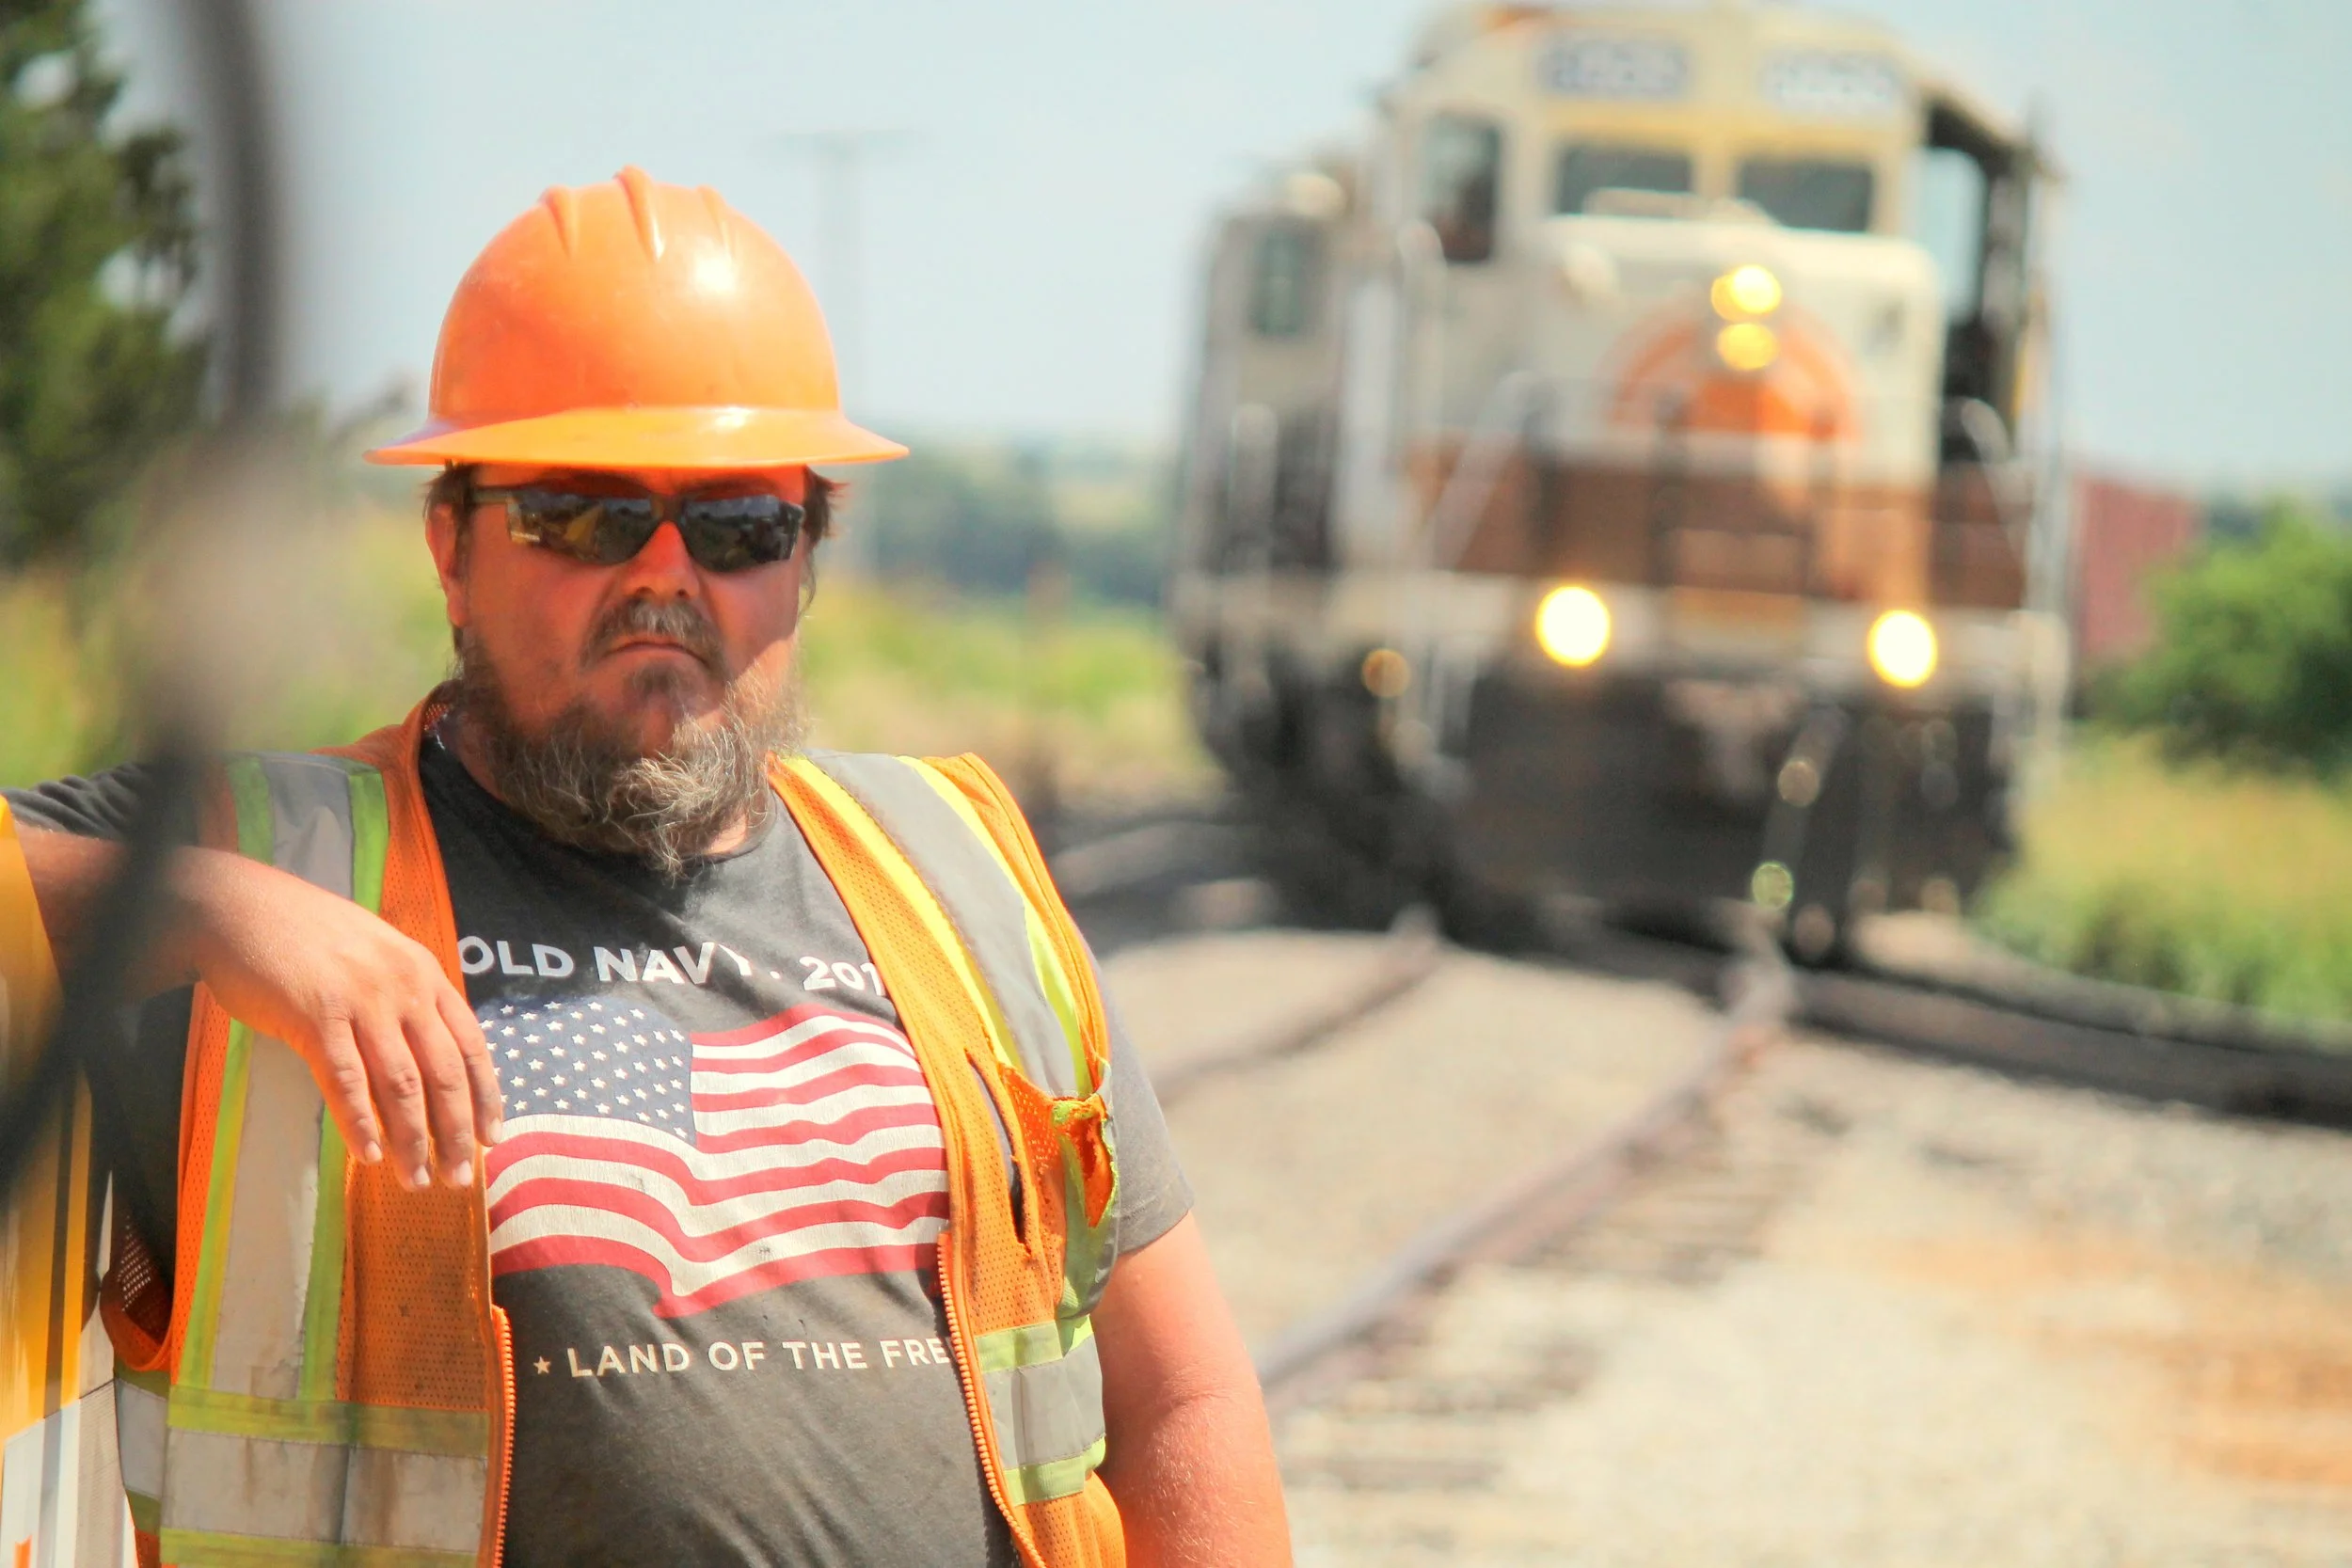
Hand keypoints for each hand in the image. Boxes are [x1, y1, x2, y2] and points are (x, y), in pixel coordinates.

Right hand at [175, 847, 501, 1188]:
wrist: (240, 908)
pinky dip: (360, 1123)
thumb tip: (429, 1056)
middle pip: (443, 1073)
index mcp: (425, 973)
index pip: (471, 1044)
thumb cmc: (308, 935)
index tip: (492, 1138)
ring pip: (400, 1085)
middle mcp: (404, 987)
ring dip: (413, 1139)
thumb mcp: (378, 954)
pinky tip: (370, 1155)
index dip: (485, 1096)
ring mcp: (361, 1002)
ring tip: (417, 1179)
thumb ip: (408, 997)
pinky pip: (345, 1081)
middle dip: (455, 1131)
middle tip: (459, 1177)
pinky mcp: (315, 1018)